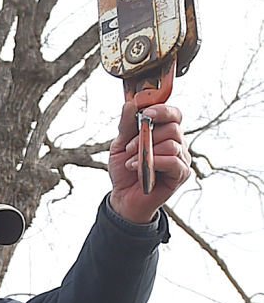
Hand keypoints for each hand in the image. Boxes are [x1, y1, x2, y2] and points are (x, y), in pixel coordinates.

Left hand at [108, 98, 190, 223]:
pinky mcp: (181, 173)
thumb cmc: (124, 171)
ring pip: (171, 144)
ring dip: (146, 152)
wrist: (122, 198)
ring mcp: (181, 158)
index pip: (174, 114)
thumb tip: (130, 104)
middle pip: (172, 128)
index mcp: (165, 133)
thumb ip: (126, 125)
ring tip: (131, 163)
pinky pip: (172, 160)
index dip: (162, 111)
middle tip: (129, 149)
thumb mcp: (120, 145)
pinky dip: (153, 163)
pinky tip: (137, 169)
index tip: (145, 113)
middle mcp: (177, 143)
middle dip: (147, 136)